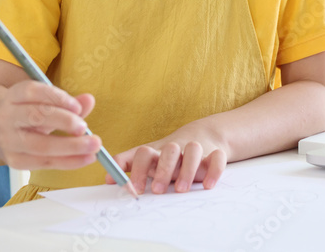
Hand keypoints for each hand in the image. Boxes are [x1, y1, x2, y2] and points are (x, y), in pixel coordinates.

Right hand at [0, 81, 100, 169]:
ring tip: (93, 146)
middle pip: (35, 117)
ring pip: (40, 145)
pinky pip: (44, 163)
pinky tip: (85, 158)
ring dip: (70, 147)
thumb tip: (89, 100)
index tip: (78, 107)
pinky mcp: (14, 161)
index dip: (56, 98)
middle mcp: (7, 116)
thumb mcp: (44, 102)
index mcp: (14, 95)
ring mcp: (8, 140)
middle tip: (85, 127)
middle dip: (64, 122)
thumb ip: (68, 101)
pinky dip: (68, 161)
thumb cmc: (30, 112)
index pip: (32, 92)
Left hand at [106, 122, 227, 193]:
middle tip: (157, 190)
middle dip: (162, 170)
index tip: (133, 189)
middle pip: (168, 150)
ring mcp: (195, 149)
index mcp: (157, 150)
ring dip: (187, 169)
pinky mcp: (214, 154)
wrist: (203, 135)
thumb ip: (128, 164)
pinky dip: (213, 170)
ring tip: (181, 189)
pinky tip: (207, 185)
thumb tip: (107, 179)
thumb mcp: (149, 157)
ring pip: (192, 150)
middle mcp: (175, 148)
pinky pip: (217, 158)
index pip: (143, 153)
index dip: (136, 170)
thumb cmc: (169, 154)